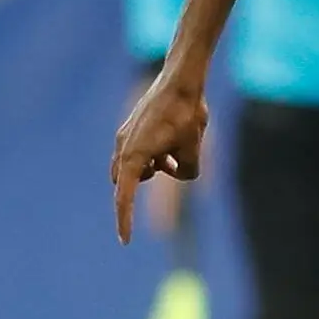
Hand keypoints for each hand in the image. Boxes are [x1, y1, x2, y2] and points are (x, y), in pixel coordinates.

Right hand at [111, 71, 208, 241]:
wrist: (182, 78)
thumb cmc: (187, 115)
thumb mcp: (194, 152)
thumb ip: (187, 173)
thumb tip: (177, 171)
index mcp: (134, 156)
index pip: (124, 197)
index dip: (124, 220)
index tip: (125, 241)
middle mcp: (123, 146)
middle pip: (125, 182)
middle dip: (143, 184)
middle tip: (169, 166)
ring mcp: (125, 134)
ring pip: (133, 165)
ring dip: (150, 168)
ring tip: (175, 150)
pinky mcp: (133, 125)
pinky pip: (138, 149)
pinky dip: (153, 154)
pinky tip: (174, 139)